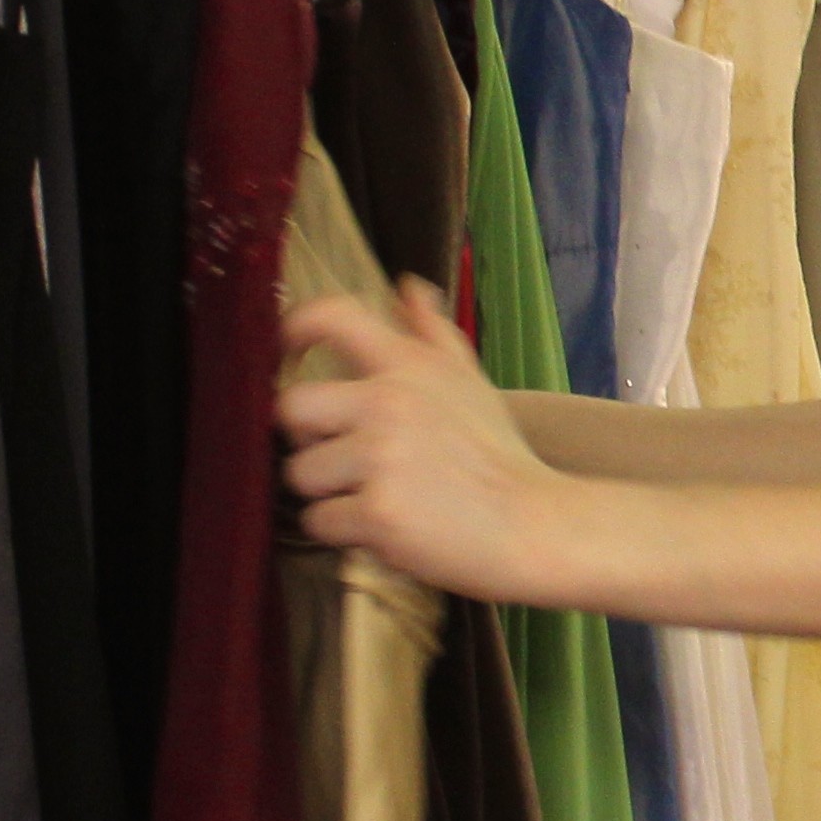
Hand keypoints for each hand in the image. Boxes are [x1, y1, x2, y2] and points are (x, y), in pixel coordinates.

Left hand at [275, 280, 566, 602]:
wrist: (535, 525)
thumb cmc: (499, 455)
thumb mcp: (470, 382)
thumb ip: (431, 333)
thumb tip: (407, 287)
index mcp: (408, 365)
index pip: (331, 317)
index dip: (292, 329)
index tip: (285, 351)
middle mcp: (388, 402)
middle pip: (290, 408)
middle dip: (306, 438)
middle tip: (342, 458)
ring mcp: (380, 458)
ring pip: (300, 473)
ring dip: (327, 492)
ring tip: (375, 497)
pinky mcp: (377, 512)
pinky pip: (319, 521)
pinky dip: (344, 533)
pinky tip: (385, 528)